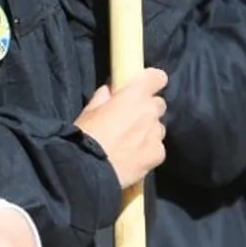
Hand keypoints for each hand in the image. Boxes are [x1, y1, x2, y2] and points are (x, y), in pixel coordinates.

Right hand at [74, 67, 169, 188]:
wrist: (90, 169)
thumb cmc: (86, 135)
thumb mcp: (90, 110)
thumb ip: (104, 96)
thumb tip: (111, 91)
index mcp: (134, 95)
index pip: (158, 77)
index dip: (152, 82)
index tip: (145, 87)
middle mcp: (150, 112)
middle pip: (159, 104)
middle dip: (147, 109)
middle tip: (132, 119)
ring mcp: (156, 134)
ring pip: (158, 127)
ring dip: (148, 130)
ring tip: (131, 142)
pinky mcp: (158, 154)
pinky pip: (158, 147)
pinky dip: (149, 150)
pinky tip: (135, 157)